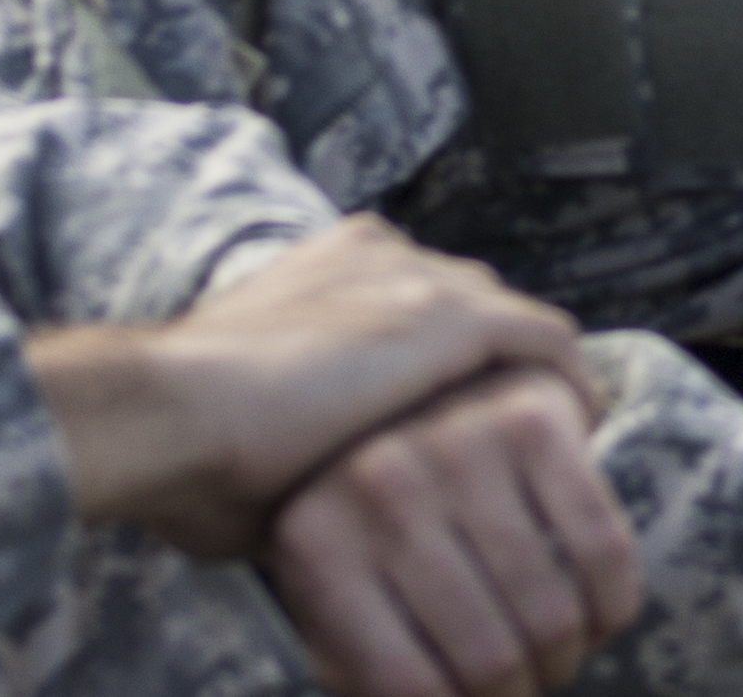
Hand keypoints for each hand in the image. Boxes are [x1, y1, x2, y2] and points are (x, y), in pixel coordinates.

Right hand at [30, 220, 600, 557]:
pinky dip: (565, 385)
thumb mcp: (250, 417)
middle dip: (486, 362)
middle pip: (469, 301)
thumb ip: (304, 423)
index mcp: (328, 263)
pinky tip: (576, 431)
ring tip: (545, 437)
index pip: (413, 298)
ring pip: (510, 321)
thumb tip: (316, 490)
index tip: (450, 411)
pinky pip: (546, 343)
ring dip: (525, 376)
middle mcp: (385, 253)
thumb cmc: (182, 440)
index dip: (438, 356)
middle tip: (503, 430)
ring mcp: (424, 280)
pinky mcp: (460, 319)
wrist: (166, 411)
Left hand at [264, 365, 638, 696]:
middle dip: (522, 693)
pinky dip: (615, 599)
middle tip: (528, 690)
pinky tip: (607, 619)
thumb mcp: (324, 588)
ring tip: (561, 662)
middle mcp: (382, 486)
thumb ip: (353, 657)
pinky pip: (600, 541)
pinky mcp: (535, 418)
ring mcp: (462, 444)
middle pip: (488, 654)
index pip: (405, 682)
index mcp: (315, 544)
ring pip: (549, 609)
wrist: (397, 386)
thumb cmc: (364, 519)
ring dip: (567, 657)